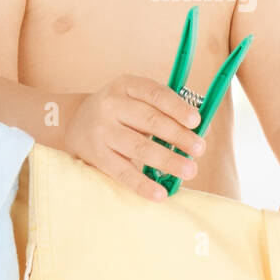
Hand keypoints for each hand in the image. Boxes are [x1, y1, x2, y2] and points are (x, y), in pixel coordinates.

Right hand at [63, 75, 205, 200]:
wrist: (74, 122)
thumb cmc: (121, 111)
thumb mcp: (138, 99)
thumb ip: (169, 110)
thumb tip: (204, 128)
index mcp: (126, 85)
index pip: (154, 93)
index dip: (176, 107)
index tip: (196, 121)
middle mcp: (111, 105)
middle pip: (149, 120)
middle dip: (177, 135)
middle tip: (200, 149)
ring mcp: (102, 131)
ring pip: (138, 147)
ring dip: (167, 160)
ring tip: (189, 171)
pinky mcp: (97, 156)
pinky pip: (122, 172)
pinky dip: (142, 184)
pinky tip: (160, 194)